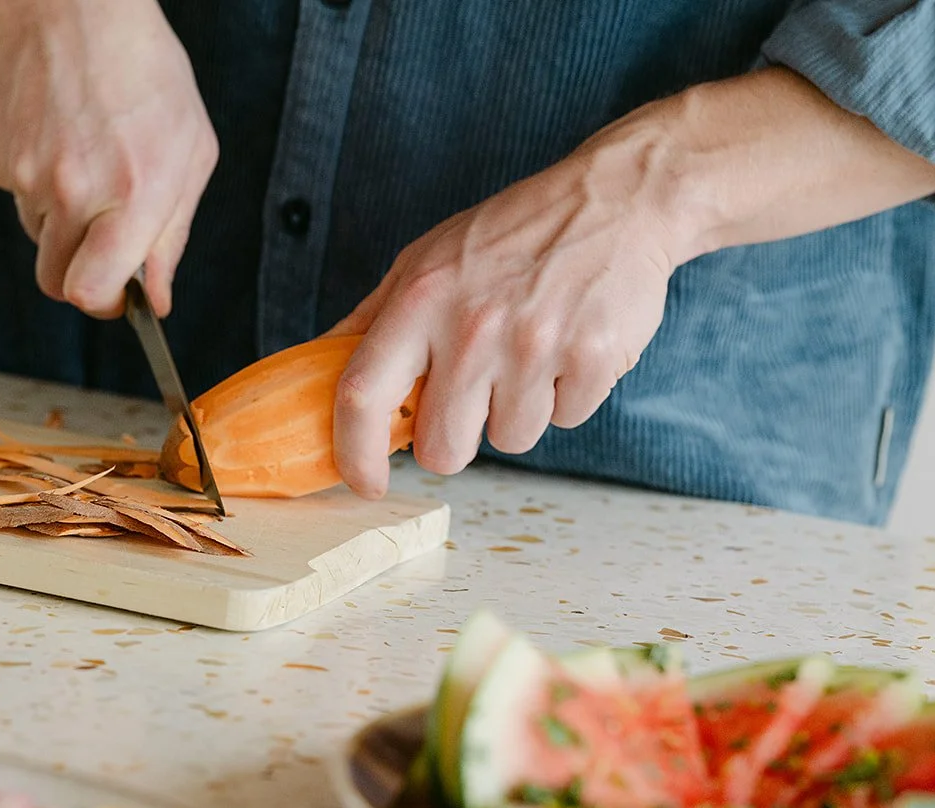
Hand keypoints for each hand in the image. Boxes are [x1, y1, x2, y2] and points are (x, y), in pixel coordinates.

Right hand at [0, 0, 217, 317]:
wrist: (70, 7)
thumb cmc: (143, 73)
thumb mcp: (189, 153)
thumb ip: (171, 236)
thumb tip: (154, 299)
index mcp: (131, 195)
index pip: (90, 293)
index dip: (102, 304)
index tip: (116, 295)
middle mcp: (72, 190)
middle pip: (54, 280)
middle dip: (78, 269)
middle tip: (102, 232)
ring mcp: (24, 174)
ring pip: (37, 234)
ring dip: (60, 217)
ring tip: (84, 159)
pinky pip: (13, 193)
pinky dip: (33, 177)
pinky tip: (56, 135)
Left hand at [326, 128, 688, 496]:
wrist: (615, 200)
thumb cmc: (509, 235)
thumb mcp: (424, 260)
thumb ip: (372, 320)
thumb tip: (319, 371)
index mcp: (419, 301)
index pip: (362, 397)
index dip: (354, 456)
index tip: (364, 481)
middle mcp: (472, 326)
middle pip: (444, 449)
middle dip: (455, 441)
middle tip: (472, 398)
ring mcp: (535, 344)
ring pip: (510, 440)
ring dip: (518, 412)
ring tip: (529, 354)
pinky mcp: (593, 357)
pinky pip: (566, 420)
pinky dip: (566, 396)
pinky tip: (567, 347)